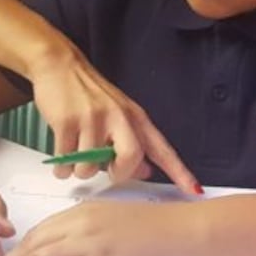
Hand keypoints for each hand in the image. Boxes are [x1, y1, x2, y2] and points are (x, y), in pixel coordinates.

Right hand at [30, 50, 200, 191]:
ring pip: (90, 167)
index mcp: (136, 117)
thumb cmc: (90, 93)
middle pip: (131, 158)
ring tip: (76, 151)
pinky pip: (65, 162)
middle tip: (107, 170)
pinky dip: (61, 166)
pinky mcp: (67, 122)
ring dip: (80, 169)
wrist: (61, 65)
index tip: (194, 189)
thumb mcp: (120, 114)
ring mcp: (93, 119)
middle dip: (118, 173)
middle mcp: (119, 117)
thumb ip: (134, 142)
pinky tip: (62, 153)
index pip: (162, 149)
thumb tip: (146, 172)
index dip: (179, 171)